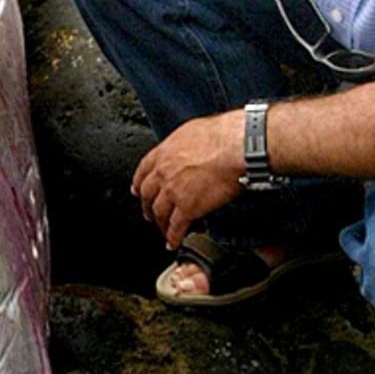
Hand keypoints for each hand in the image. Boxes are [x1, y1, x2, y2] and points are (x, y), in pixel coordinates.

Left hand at [131, 113, 243, 248]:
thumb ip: (184, 144)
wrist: (236, 147)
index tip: (137, 189)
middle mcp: (164, 172)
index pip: (143, 170)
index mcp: (165, 152)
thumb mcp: (193, 131)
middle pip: (147, 194)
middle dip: (146, 205)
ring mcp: (173, 191)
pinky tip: (173, 242)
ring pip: (159, 212)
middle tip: (148, 212)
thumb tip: (188, 147)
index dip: (139, 182)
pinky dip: (173, 237)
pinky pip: (176, 227)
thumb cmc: (223, 134)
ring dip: (160, 223)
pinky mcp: (187, 207)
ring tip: (162, 229)